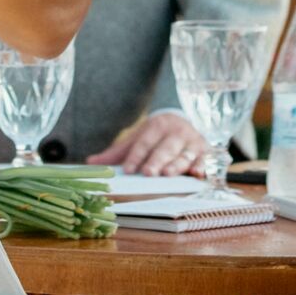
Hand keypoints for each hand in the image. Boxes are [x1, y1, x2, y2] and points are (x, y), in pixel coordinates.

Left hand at [87, 111, 209, 176]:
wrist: (180, 119)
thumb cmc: (154, 135)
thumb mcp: (136, 139)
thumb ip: (116, 153)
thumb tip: (90, 162)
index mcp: (156, 125)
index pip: (144, 142)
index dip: (136, 156)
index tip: (129, 169)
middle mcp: (176, 131)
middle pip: (165, 148)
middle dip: (157, 160)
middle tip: (149, 173)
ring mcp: (192, 140)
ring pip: (184, 154)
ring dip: (177, 165)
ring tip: (168, 174)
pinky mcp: (205, 150)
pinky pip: (204, 159)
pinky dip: (202, 167)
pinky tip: (197, 175)